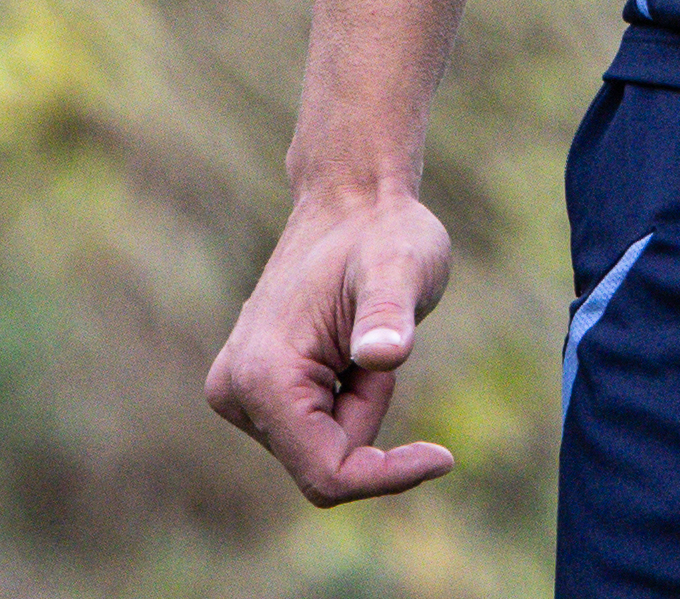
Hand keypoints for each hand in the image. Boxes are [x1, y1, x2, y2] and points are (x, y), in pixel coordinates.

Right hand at [201, 179, 460, 505]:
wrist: (350, 203)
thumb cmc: (383, 233)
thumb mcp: (401, 268)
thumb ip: (388, 313)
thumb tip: (381, 355)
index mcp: (263, 376)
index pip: (327, 476)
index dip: (388, 477)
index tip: (444, 456)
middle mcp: (235, 391)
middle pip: (325, 464)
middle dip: (366, 414)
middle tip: (378, 350)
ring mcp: (237, 392)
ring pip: (321, 450)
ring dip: (356, 406)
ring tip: (356, 341)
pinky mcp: (250, 391)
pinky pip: (314, 434)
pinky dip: (343, 401)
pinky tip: (341, 349)